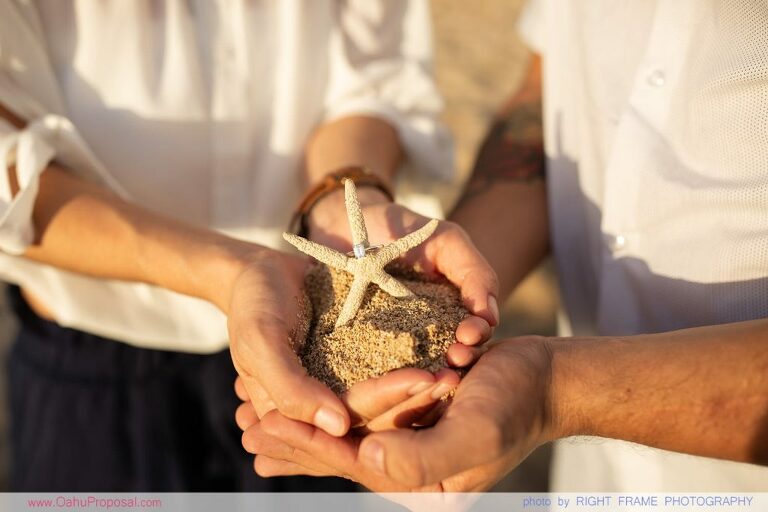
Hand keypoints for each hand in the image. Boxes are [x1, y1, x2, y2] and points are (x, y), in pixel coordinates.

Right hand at [227, 245, 460, 437]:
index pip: (352, 415)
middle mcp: (331, 403)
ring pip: (393, 387)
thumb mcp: (261, 345)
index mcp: (305, 414)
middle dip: (418, 393)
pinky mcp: (362, 357)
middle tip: (456, 375)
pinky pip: (394, 359)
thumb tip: (340, 428)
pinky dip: (420, 351)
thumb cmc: (254, 308)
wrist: (261, 271)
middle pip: (381, 407)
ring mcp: (349, 381)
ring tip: (462, 360)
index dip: (388, 399)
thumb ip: (292, 390)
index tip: (426, 379)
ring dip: (427, 378)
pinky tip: (449, 340)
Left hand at [238, 337, 556, 490]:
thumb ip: (422, 457)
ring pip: (345, 433)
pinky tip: (309, 399)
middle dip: (291, 439)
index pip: (350, 464)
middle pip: (339, 454)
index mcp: (419, 482)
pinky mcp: (412, 418)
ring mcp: (410, 441)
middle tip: (242, 423)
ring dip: (304, 422)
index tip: (258, 428)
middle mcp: (410, 467)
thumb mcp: (476, 433)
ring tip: (258, 412)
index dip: (304, 446)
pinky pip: (363, 414)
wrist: (545, 379)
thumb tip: (365, 458)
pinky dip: (331, 406)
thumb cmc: (516, 405)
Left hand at [308, 187, 499, 355]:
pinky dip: (389, 373)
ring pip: (420, 365)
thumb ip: (475, 272)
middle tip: (455, 357)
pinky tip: (394, 377)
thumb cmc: (402, 229)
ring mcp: (397, 340)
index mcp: (453, 310)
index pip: (475, 330)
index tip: (468, 334)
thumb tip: (491, 314)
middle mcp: (430, 330)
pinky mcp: (364, 346)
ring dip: (432, 371)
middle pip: (452, 352)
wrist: (346, 225)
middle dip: (459, 357)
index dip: (476, 333)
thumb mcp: (447, 241)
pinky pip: (377, 364)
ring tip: (434, 373)